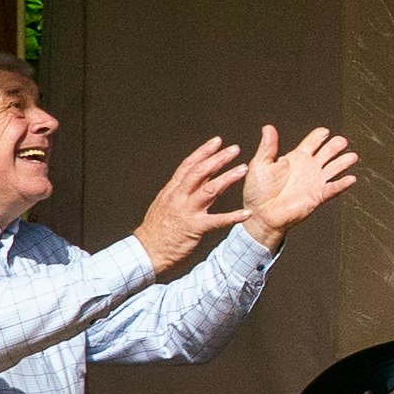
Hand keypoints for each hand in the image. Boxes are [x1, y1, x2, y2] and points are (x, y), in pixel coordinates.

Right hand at [133, 134, 246, 277]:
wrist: (146, 252)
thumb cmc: (156, 231)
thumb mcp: (164, 205)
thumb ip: (178, 192)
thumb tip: (191, 180)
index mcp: (172, 191)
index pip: (188, 166)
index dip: (203, 152)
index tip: (217, 141)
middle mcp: (179, 197)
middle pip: (200, 172)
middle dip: (218, 159)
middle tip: (235, 149)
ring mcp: (186, 212)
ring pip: (209, 190)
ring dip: (228, 178)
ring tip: (244, 169)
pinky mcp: (194, 228)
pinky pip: (217, 220)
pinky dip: (233, 216)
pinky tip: (246, 213)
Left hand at [237, 123, 360, 245]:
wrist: (261, 215)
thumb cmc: (258, 192)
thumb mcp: (260, 165)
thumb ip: (267, 146)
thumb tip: (268, 128)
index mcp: (296, 158)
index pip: (313, 142)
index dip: (320, 136)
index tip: (325, 132)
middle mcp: (308, 168)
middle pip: (328, 153)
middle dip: (335, 146)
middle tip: (341, 141)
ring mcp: (315, 182)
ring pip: (334, 168)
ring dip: (344, 162)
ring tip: (352, 156)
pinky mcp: (317, 196)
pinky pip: (333, 189)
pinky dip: (342, 184)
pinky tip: (350, 178)